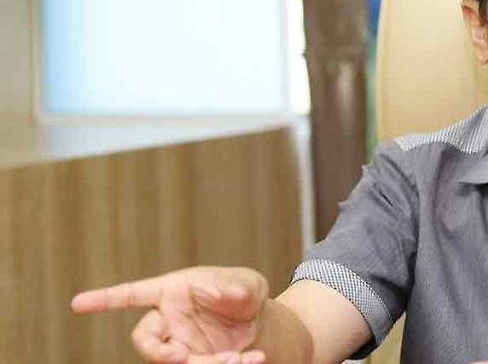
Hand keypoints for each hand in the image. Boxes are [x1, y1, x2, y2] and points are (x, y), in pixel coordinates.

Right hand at [71, 266, 269, 363]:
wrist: (259, 323)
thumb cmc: (242, 294)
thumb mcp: (247, 284)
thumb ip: (237, 286)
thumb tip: (228, 291)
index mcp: (171, 292)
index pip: (132, 294)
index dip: (105, 299)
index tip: (78, 304)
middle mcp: (168, 321)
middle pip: (145, 341)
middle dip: (159, 353)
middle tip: (182, 358)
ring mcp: (178, 344)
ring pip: (174, 362)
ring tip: (236, 358)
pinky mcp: (195, 361)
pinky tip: (254, 359)